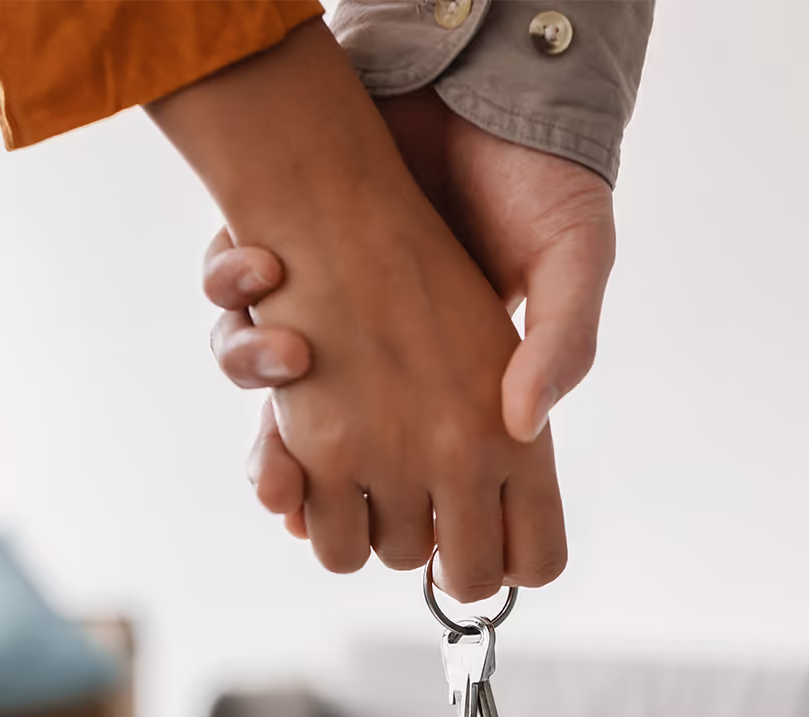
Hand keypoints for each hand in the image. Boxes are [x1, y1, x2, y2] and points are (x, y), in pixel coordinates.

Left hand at [207, 89, 614, 536]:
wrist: (478, 87)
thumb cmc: (542, 182)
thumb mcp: (575, 261)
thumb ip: (561, 344)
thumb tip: (521, 427)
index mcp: (465, 407)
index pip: (421, 501)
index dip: (385, 534)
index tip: (354, 536)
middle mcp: (388, 383)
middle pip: (321, 477)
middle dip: (296, 491)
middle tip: (290, 494)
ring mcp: (330, 330)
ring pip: (264, 403)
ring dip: (255, 388)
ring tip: (288, 350)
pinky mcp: (287, 271)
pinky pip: (232, 308)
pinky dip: (232, 293)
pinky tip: (262, 265)